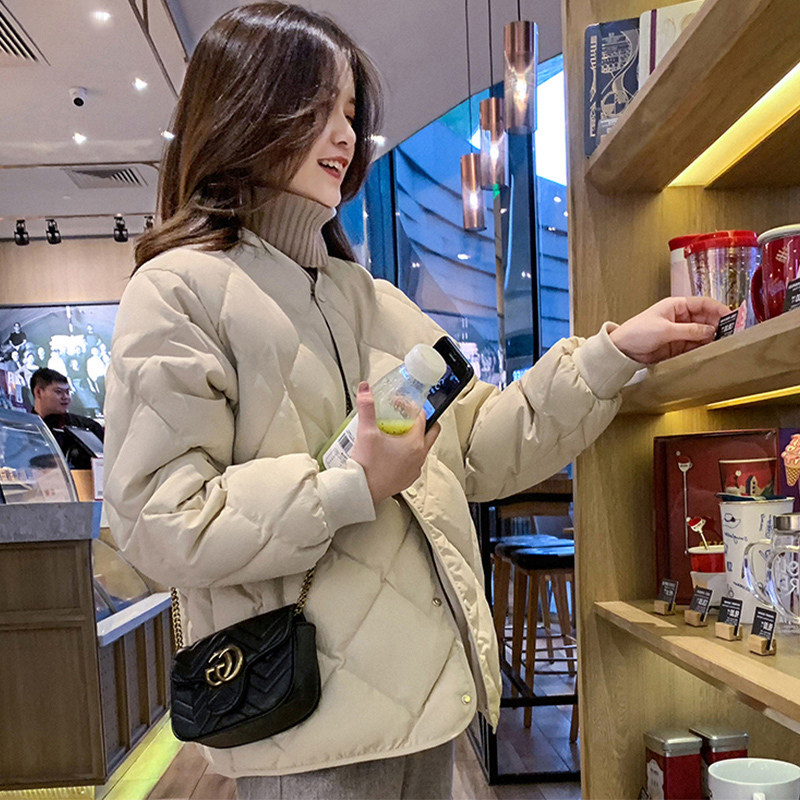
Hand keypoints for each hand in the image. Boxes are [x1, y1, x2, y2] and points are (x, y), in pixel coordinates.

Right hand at [349, 382, 439, 505]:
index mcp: (414, 443)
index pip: (422, 417)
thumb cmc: (367, 464)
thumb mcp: (366, 431)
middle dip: (422, 422)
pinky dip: (408, 454)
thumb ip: (367, 407)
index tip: (399, 405)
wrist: (361, 490)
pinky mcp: (408, 479)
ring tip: (397, 434)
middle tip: (407, 417)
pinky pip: (414, 462)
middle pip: (431, 432)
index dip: (411, 407)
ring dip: (415, 439)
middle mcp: (419, 456)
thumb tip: (365, 389)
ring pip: (423, 448)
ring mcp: (415, 469)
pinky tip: (393, 452)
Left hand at [609, 296, 729, 364]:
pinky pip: (694, 345)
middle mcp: (679, 317)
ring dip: (711, 338)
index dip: (718, 309)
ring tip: (722, 343)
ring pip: (701, 333)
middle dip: (718, 325)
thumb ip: (690, 331)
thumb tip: (711, 331)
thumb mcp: (665, 330)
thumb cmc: (637, 332)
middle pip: (705, 319)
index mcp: (676, 306)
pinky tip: (709, 350)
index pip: (703, 303)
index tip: (731, 316)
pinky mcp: (676, 345)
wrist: (622, 350)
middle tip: (731, 333)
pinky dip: (702, 347)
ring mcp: (679, 332)